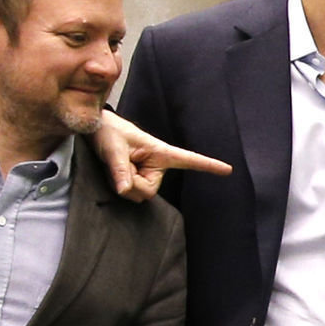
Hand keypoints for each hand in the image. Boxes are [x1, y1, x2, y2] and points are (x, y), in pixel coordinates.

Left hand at [90, 110, 232, 202]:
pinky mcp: (136, 180)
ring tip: (115, 164)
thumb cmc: (109, 132)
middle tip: (117, 166)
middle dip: (131, 184)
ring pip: (137, 195)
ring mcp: (146, 174)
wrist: (96, 131)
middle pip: (148, 191)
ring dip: (122, 184)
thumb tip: (125, 191)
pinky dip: (118, 186)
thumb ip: (119, 169)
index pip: (189, 160)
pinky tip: (114, 172)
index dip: (208, 166)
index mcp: (160, 152)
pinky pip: (129, 194)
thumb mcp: (114, 148)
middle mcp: (157, 166)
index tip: (228, 170)